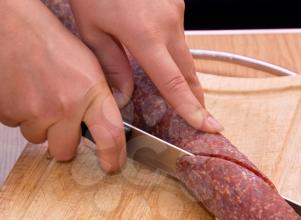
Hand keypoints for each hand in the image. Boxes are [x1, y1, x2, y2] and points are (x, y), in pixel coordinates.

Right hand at [0, 0, 125, 171]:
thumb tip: (110, 117)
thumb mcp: (89, 64)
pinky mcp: (10, 114)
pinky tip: (22, 93)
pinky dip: (20, 116)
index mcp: (90, 93)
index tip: (111, 166)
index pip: (110, 136)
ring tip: (37, 96)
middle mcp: (66, 107)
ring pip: (39, 140)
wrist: (7, 25)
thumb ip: (100, 95)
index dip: (112, 157)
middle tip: (58, 121)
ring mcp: (37, 112)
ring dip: (39, 125)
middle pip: (66, 151)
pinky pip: (18, 128)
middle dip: (62, 141)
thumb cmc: (47, 41)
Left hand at [69, 0, 222, 131]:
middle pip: (189, 72)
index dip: (192, 109)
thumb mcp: (92, 28)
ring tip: (184, 96)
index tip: (208, 125)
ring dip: (184, 77)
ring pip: (184, 54)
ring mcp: (176, 11)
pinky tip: (163, 58)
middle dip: (196, 98)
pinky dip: (173, 53)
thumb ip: (111, 64)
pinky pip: (177, 36)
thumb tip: (124, 93)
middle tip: (203, 119)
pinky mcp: (175, 3)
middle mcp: (169, 24)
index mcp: (147, 36)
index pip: (174, 83)